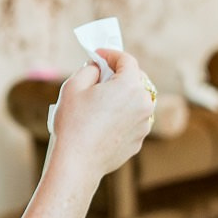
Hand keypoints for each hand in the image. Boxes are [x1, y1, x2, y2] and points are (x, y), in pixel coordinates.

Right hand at [49, 48, 157, 177]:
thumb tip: (98, 68)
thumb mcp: (73, 86)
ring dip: (123, 94)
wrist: (78, 163)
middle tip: (100, 74)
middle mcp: (143, 103)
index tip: (98, 55)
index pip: (127, 60)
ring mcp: (144, 124)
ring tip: (103, 99)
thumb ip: (89, 69)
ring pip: (137, 100)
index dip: (111, 54)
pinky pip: (134, 119)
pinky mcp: (139, 139)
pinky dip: (124, 114)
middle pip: (136, 79)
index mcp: (130, 86)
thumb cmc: (74, 124)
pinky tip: (105, 120)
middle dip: (119, 73)